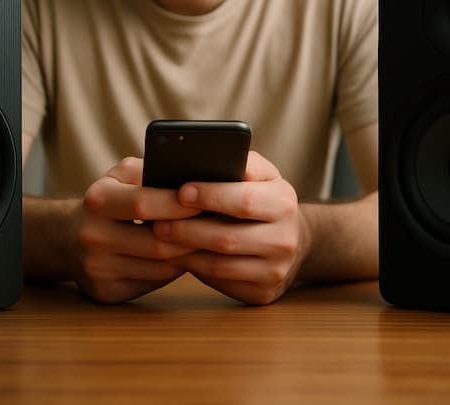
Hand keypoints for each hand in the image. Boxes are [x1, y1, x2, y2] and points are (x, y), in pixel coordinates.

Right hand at [71, 157, 200, 303]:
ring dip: (189, 256)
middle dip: (193, 235)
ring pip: (161, 268)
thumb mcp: (121, 175)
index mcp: (97, 200)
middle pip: (158, 243)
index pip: (144, 203)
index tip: (210, 200)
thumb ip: (152, 170)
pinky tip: (185, 258)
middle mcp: (93, 237)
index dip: (180, 204)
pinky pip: (153, 283)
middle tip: (220, 227)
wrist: (66, 238)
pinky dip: (174, 271)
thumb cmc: (108, 199)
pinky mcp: (106, 292)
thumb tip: (195, 177)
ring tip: (209, 242)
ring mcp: (98, 269)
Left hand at [152, 151, 308, 304]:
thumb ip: (241, 163)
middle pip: (227, 237)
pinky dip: (194, 268)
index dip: (209, 196)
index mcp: (284, 202)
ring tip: (161, 237)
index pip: (243, 200)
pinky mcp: (262, 293)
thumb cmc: (264, 198)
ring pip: (219, 264)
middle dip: (187, 229)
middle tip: (157, 222)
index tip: (180, 191)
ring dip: (184, 251)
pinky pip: (220, 281)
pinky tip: (178, 255)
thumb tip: (210, 157)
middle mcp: (285, 239)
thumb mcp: (262, 174)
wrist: (293, 240)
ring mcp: (275, 270)